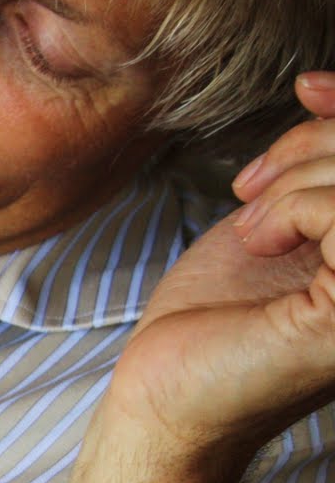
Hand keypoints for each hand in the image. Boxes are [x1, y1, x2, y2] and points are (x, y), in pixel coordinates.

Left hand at [63, 74, 334, 482]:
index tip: (308, 91)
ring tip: (254, 219)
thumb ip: (321, 162)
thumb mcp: (279, 217)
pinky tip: (260, 240)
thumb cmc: (216, 319)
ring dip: (302, 175)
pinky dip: (294, 204)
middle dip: (324, 141)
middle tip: (256, 183)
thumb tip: (318, 84)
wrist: (165, 398)